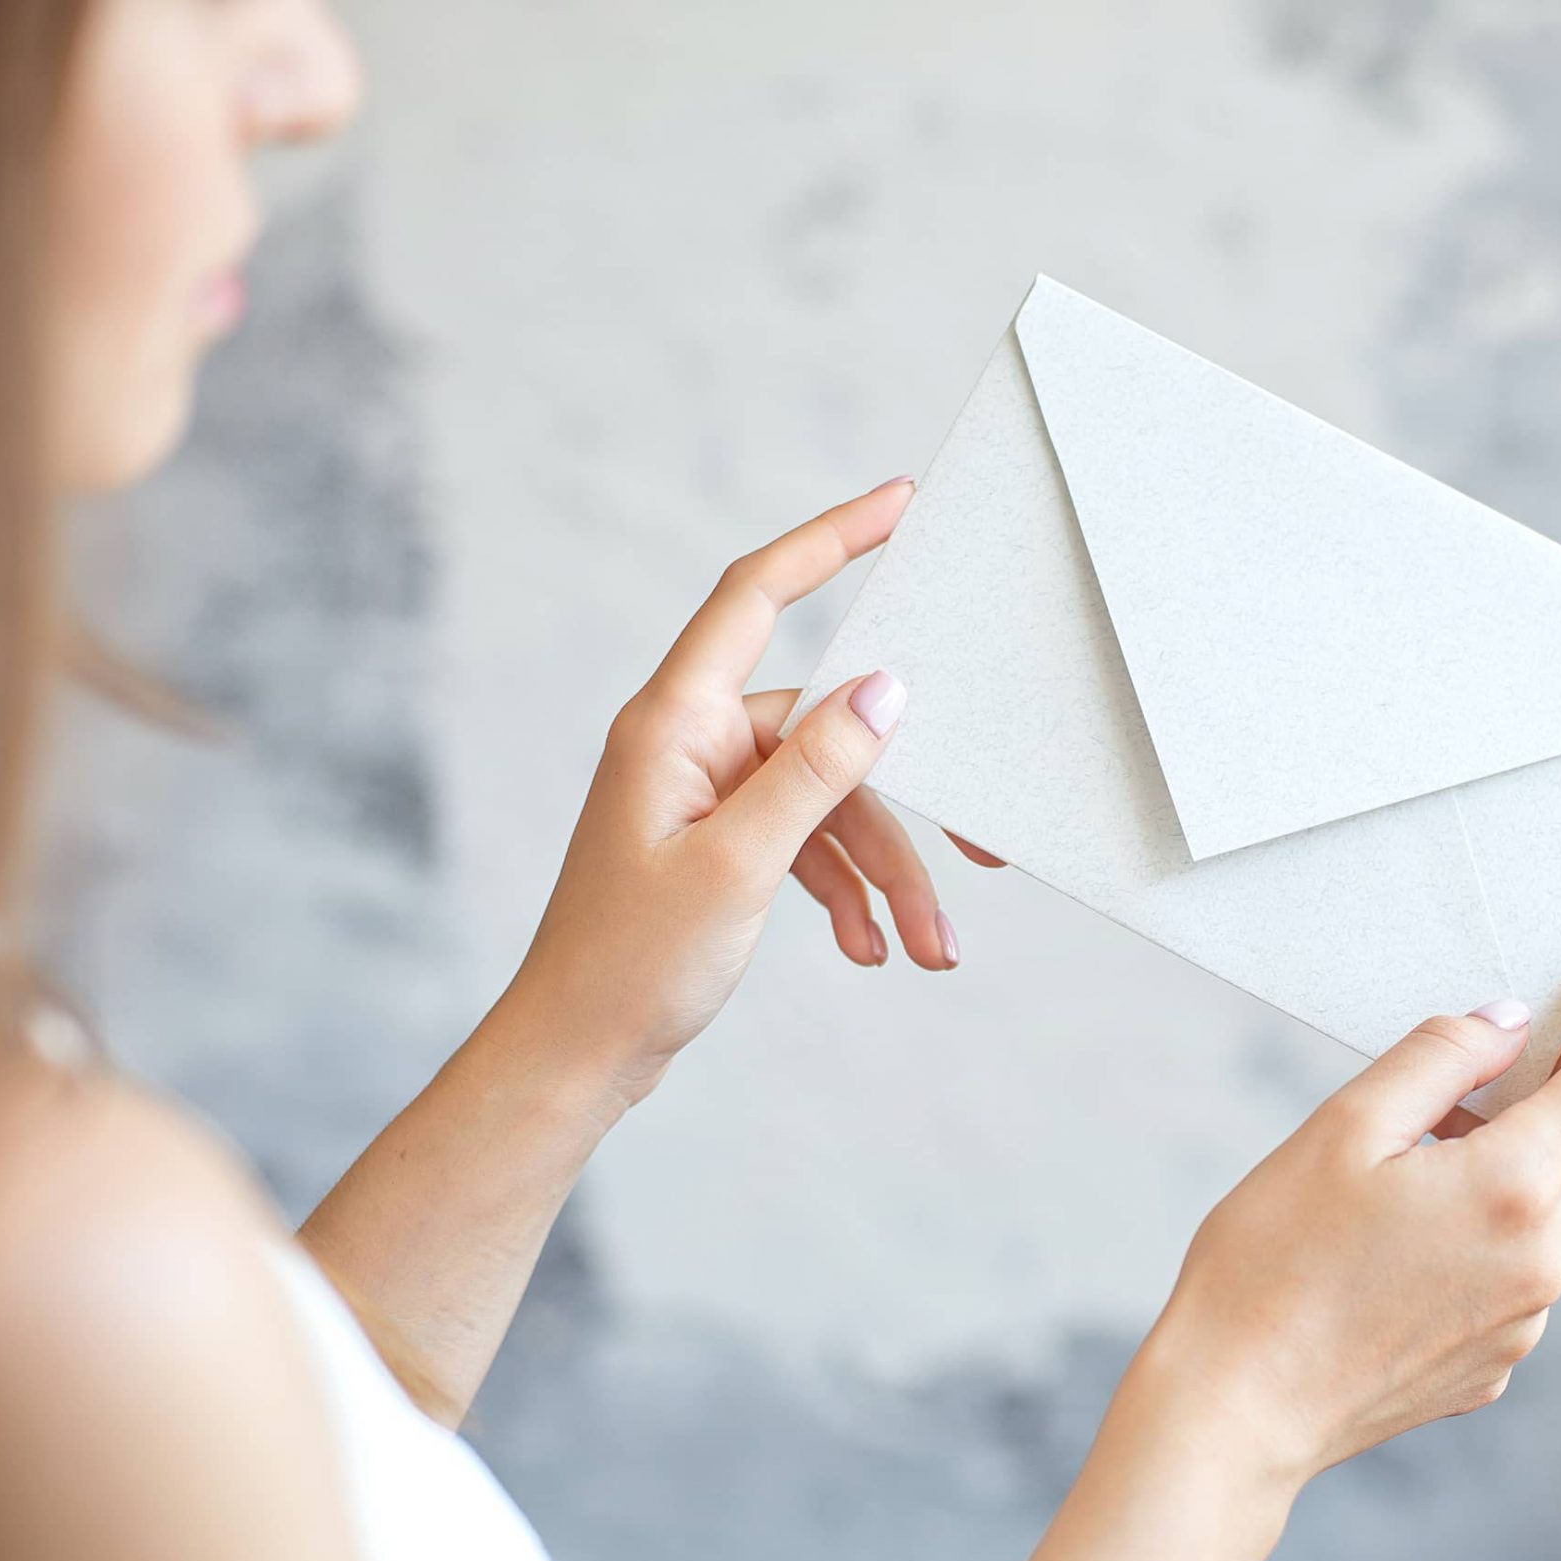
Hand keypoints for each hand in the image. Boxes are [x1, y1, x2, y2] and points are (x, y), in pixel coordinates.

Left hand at [494, 478, 997, 1109]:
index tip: (900, 503)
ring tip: (925, 950)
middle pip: (829, 739)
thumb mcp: (739, 867)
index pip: (757, 596)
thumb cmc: (630, 965)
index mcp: (674, 723)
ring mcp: (706, 795)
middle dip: (901, 815)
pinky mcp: (720, 844)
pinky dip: (845, 894)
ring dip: (884, 877)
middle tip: (985, 854)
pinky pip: (806, 844)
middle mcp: (690, 744)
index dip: (830, 540)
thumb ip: (817, 772)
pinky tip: (870, 952)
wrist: (574, 1056)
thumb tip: (885, 687)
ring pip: (830, 806)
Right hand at [1128, 931, 1560, 1487]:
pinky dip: (1508, 1213)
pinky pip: (1533, 1263)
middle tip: (1532, 1038)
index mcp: (1515, 1191)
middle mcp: (1546, 1262)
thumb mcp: (1343, 1129)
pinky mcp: (1498, 1358)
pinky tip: (1421, 1210)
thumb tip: (1510, 1022)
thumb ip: (1440, 1059)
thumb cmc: (1270, 1264)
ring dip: (1547, 1146)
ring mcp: (1528, 1320)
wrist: (1236, 1410)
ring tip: (1441, 1127)